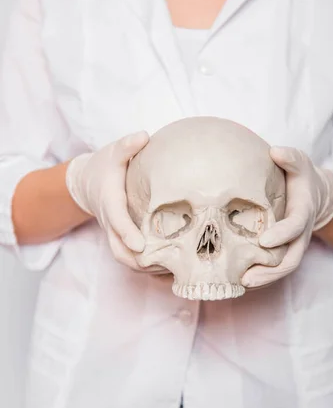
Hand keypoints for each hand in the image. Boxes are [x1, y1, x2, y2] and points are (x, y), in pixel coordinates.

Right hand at [66, 132, 164, 271]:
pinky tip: (167, 268)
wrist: (86, 183)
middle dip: (138, 262)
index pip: (117, 221)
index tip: (141, 246)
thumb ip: (127, 146)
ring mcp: (114, 233)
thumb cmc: (104, 166)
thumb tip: (144, 136)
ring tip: (171, 271)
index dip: (128, 234)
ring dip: (144, 268)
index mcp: (110, 202)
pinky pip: (131, 257)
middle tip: (163, 267)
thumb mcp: (113, 152)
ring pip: (125, 258)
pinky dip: (146, 266)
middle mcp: (111, 222)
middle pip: (119, 251)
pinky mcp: (121, 238)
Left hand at [242, 146, 332, 288]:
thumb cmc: (301, 178)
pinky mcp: (282, 252)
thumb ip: (290, 158)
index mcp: (302, 213)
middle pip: (290, 260)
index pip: (295, 227)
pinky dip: (260, 277)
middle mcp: (299, 235)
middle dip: (271, 272)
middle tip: (248, 278)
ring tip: (239, 284)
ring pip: (282, 269)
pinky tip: (238, 281)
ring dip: (263, 279)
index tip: (264, 241)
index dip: (282, 235)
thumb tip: (276, 151)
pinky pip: (274, 269)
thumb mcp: (300, 162)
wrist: (314, 196)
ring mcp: (292, 246)